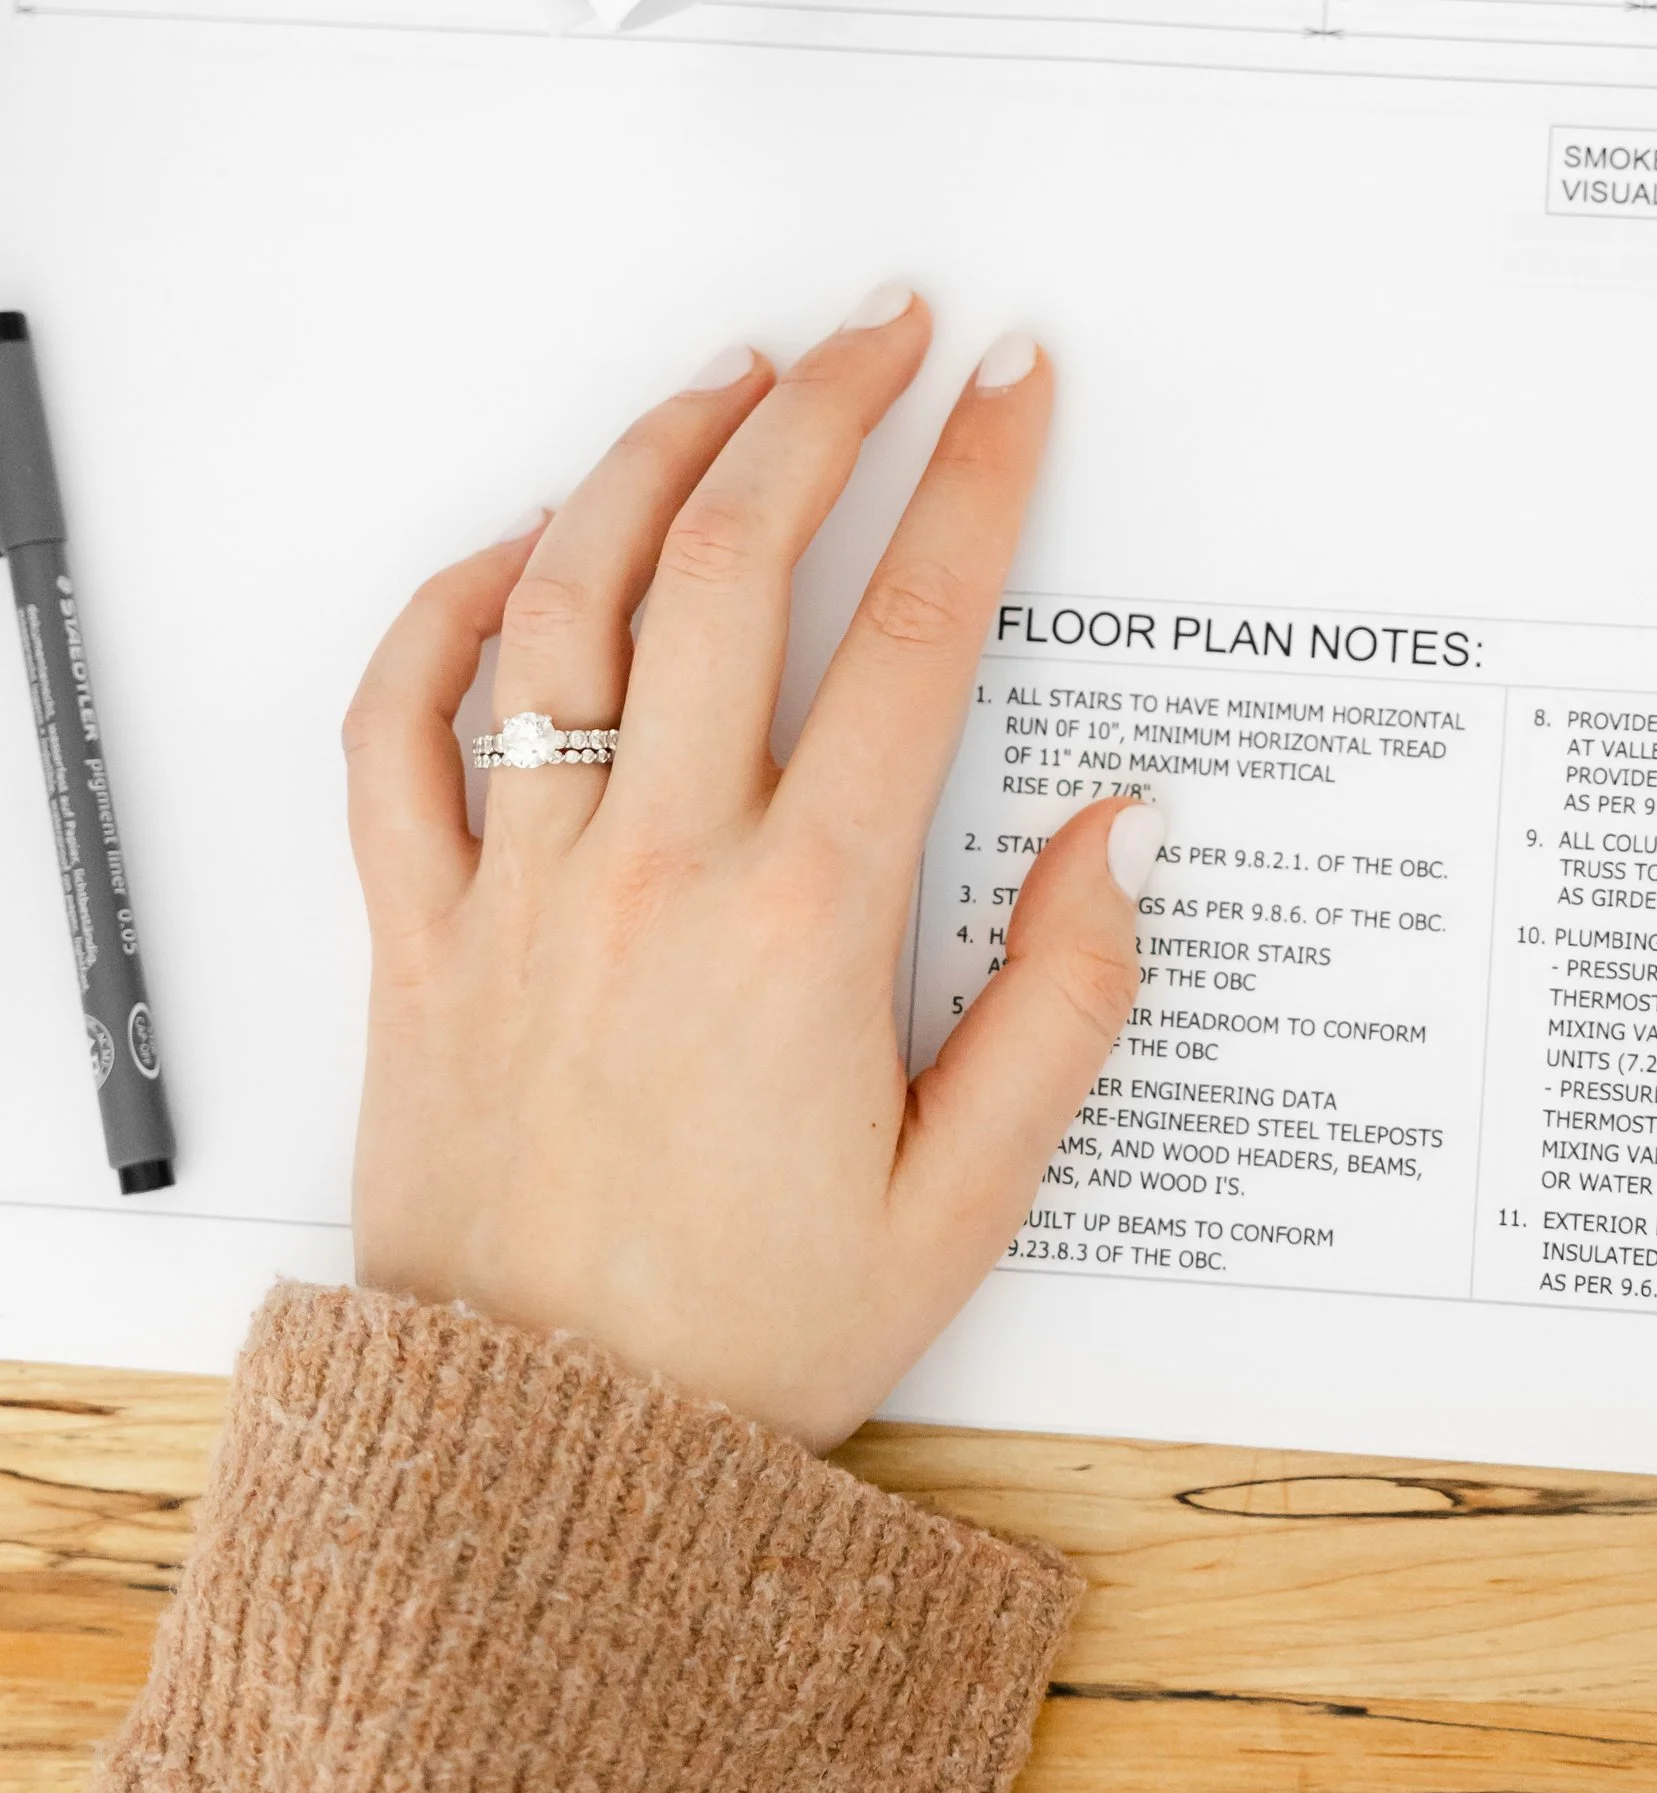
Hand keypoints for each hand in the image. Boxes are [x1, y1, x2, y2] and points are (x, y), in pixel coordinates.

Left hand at [341, 290, 1150, 1446]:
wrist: (543, 1460)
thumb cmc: (751, 1336)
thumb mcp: (969, 1199)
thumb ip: (1066, 1000)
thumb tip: (1121, 830)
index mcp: (804, 923)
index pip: (918, 632)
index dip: (978, 477)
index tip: (1013, 383)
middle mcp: (653, 868)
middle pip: (736, 560)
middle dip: (822, 409)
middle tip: (882, 332)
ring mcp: (520, 885)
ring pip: (568, 600)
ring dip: (650, 459)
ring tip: (725, 382)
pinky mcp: (418, 929)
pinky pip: (398, 725)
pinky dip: (448, 609)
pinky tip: (517, 546)